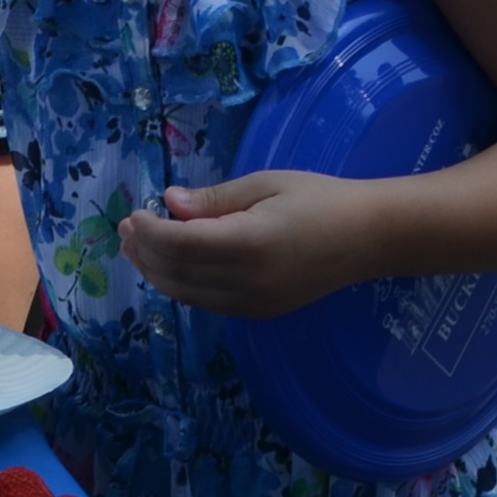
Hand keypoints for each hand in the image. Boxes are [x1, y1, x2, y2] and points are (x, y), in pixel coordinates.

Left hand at [119, 168, 379, 316]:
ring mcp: (256, 304)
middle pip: (178, 273)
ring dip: (159, 273)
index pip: (180, 244)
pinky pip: (209, 304)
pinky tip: (173, 267)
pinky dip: (183, 287)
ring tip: (139, 249)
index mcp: (249, 243)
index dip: (150, 233)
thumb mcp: (265, 184)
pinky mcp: (262, 312)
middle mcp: (248, 281)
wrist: (370, 237)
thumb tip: (170, 202)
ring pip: (189, 295)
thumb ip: (214, 199)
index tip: (133, 216)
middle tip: (126, 231)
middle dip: (146, 253)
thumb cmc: (319, 198)